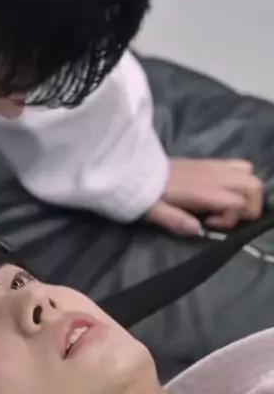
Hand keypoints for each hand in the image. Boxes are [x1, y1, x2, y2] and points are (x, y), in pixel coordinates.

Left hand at [146, 158, 263, 235]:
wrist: (139, 169)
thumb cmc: (148, 194)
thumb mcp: (156, 212)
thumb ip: (177, 221)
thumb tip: (198, 231)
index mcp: (203, 190)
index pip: (237, 203)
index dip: (229, 219)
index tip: (208, 224)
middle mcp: (215, 176)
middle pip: (253, 186)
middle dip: (250, 207)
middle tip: (229, 218)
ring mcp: (215, 167)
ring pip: (250, 174)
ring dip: (247, 192)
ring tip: (228, 205)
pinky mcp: (212, 162)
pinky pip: (240, 165)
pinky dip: (242, 180)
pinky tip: (223, 192)